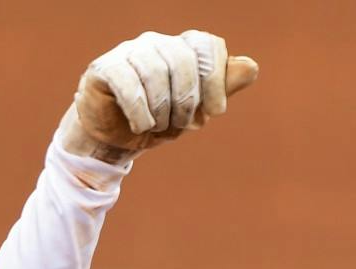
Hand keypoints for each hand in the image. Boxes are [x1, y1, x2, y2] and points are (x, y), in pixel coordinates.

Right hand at [59, 30, 258, 163]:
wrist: (116, 137)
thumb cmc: (159, 119)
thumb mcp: (196, 110)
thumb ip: (221, 87)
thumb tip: (251, 66)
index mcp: (182, 49)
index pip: (208, 44)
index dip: (216, 78)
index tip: (215, 112)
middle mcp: (156, 43)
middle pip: (183, 59)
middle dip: (188, 100)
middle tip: (182, 124)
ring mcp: (129, 52)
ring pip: (155, 70)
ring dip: (162, 109)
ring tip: (159, 127)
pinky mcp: (104, 68)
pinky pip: (128, 83)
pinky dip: (139, 110)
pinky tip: (141, 125)